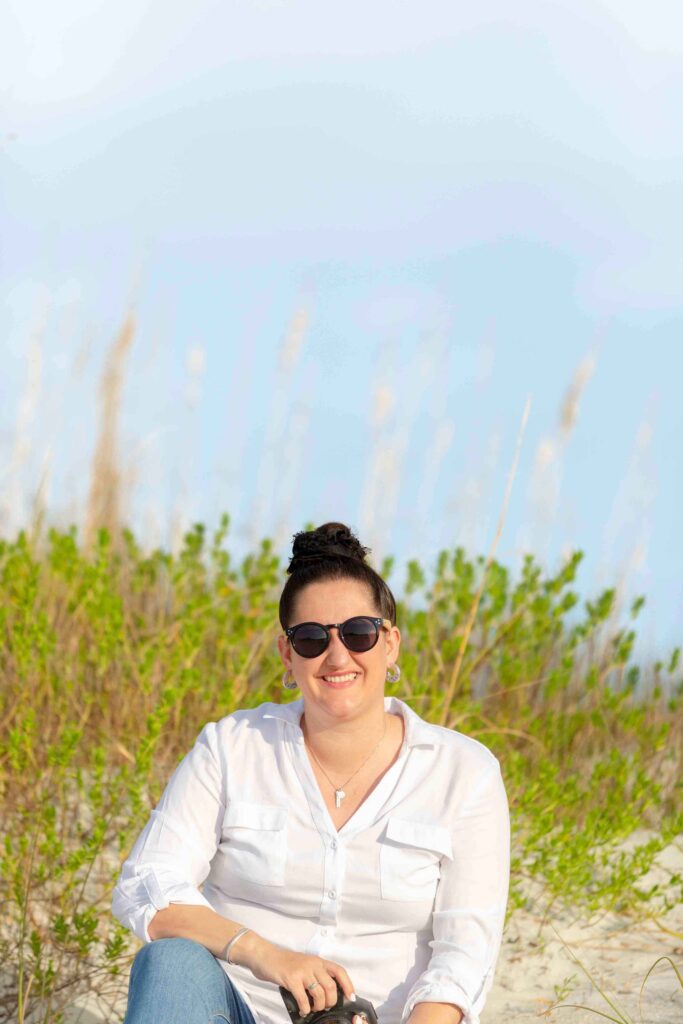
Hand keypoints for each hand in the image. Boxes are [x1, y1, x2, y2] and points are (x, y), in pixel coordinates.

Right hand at [236, 934, 354, 1017]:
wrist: (265, 956)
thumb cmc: (285, 964)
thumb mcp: (304, 966)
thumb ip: (315, 975)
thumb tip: (326, 995)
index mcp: (318, 961)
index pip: (339, 971)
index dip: (347, 985)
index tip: (351, 997)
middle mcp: (312, 964)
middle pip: (331, 986)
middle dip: (331, 1001)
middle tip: (325, 1008)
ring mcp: (302, 971)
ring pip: (319, 993)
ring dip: (318, 1006)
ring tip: (313, 1009)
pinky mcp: (291, 979)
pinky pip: (303, 998)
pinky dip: (305, 1008)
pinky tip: (303, 1010)